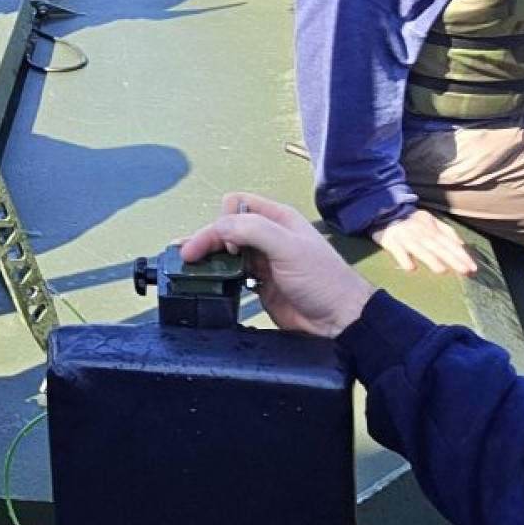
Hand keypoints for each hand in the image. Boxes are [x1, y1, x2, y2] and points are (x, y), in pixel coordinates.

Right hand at [178, 192, 374, 338]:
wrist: (339, 320)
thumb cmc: (320, 278)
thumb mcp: (288, 246)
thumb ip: (252, 230)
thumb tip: (217, 228)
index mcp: (276, 218)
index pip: (236, 204)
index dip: (225, 220)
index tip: (227, 244)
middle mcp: (266, 236)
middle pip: (225, 228)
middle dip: (206, 238)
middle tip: (187, 256)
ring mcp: (261, 260)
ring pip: (224, 250)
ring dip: (206, 256)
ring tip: (184, 265)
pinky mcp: (258, 284)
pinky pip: (229, 273)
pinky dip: (215, 274)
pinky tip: (203, 279)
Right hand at [370, 208, 476, 276]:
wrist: (383, 209)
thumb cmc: (410, 219)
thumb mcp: (431, 220)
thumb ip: (447, 231)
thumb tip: (462, 244)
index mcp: (432, 228)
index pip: (451, 243)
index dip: (463, 255)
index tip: (474, 268)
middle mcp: (421, 233)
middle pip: (439, 248)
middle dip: (453, 259)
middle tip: (466, 272)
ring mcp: (406, 237)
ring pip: (420, 250)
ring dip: (431, 260)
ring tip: (442, 271)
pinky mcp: (391, 241)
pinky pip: (399, 252)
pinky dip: (404, 259)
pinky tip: (411, 268)